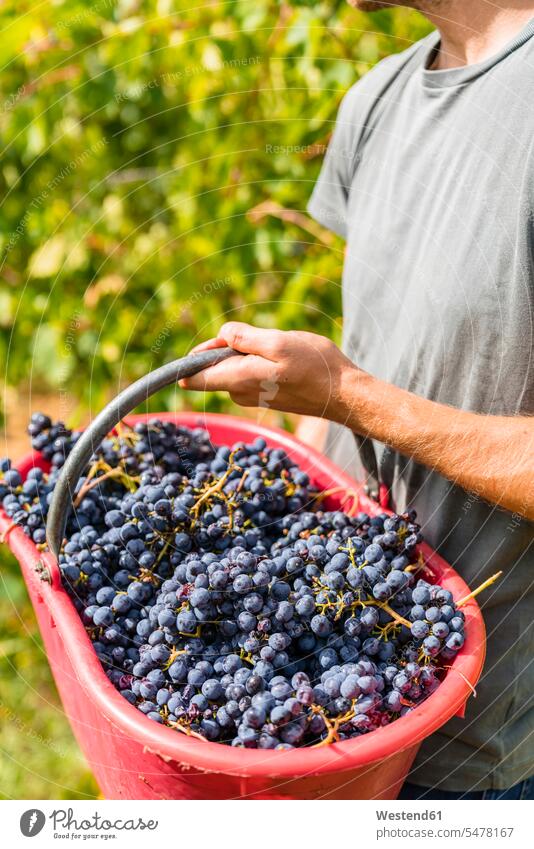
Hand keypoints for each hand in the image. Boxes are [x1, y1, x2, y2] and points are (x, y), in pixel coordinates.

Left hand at [180, 322, 359, 419]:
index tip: (205, 345)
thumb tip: (221, 335)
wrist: (343, 394)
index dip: (189, 360)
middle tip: (258, 337)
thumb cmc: (314, 366)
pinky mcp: (265, 396)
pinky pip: (249, 373)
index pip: (193, 379)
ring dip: (247, 352)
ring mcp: (252, 396)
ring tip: (277, 348)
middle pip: (214, 367)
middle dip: (227, 346)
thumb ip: (244, 338)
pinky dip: (259, 360)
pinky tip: (284, 359)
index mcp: (238, 379)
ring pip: (233, 368)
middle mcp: (240, 393)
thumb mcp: (278, 342)